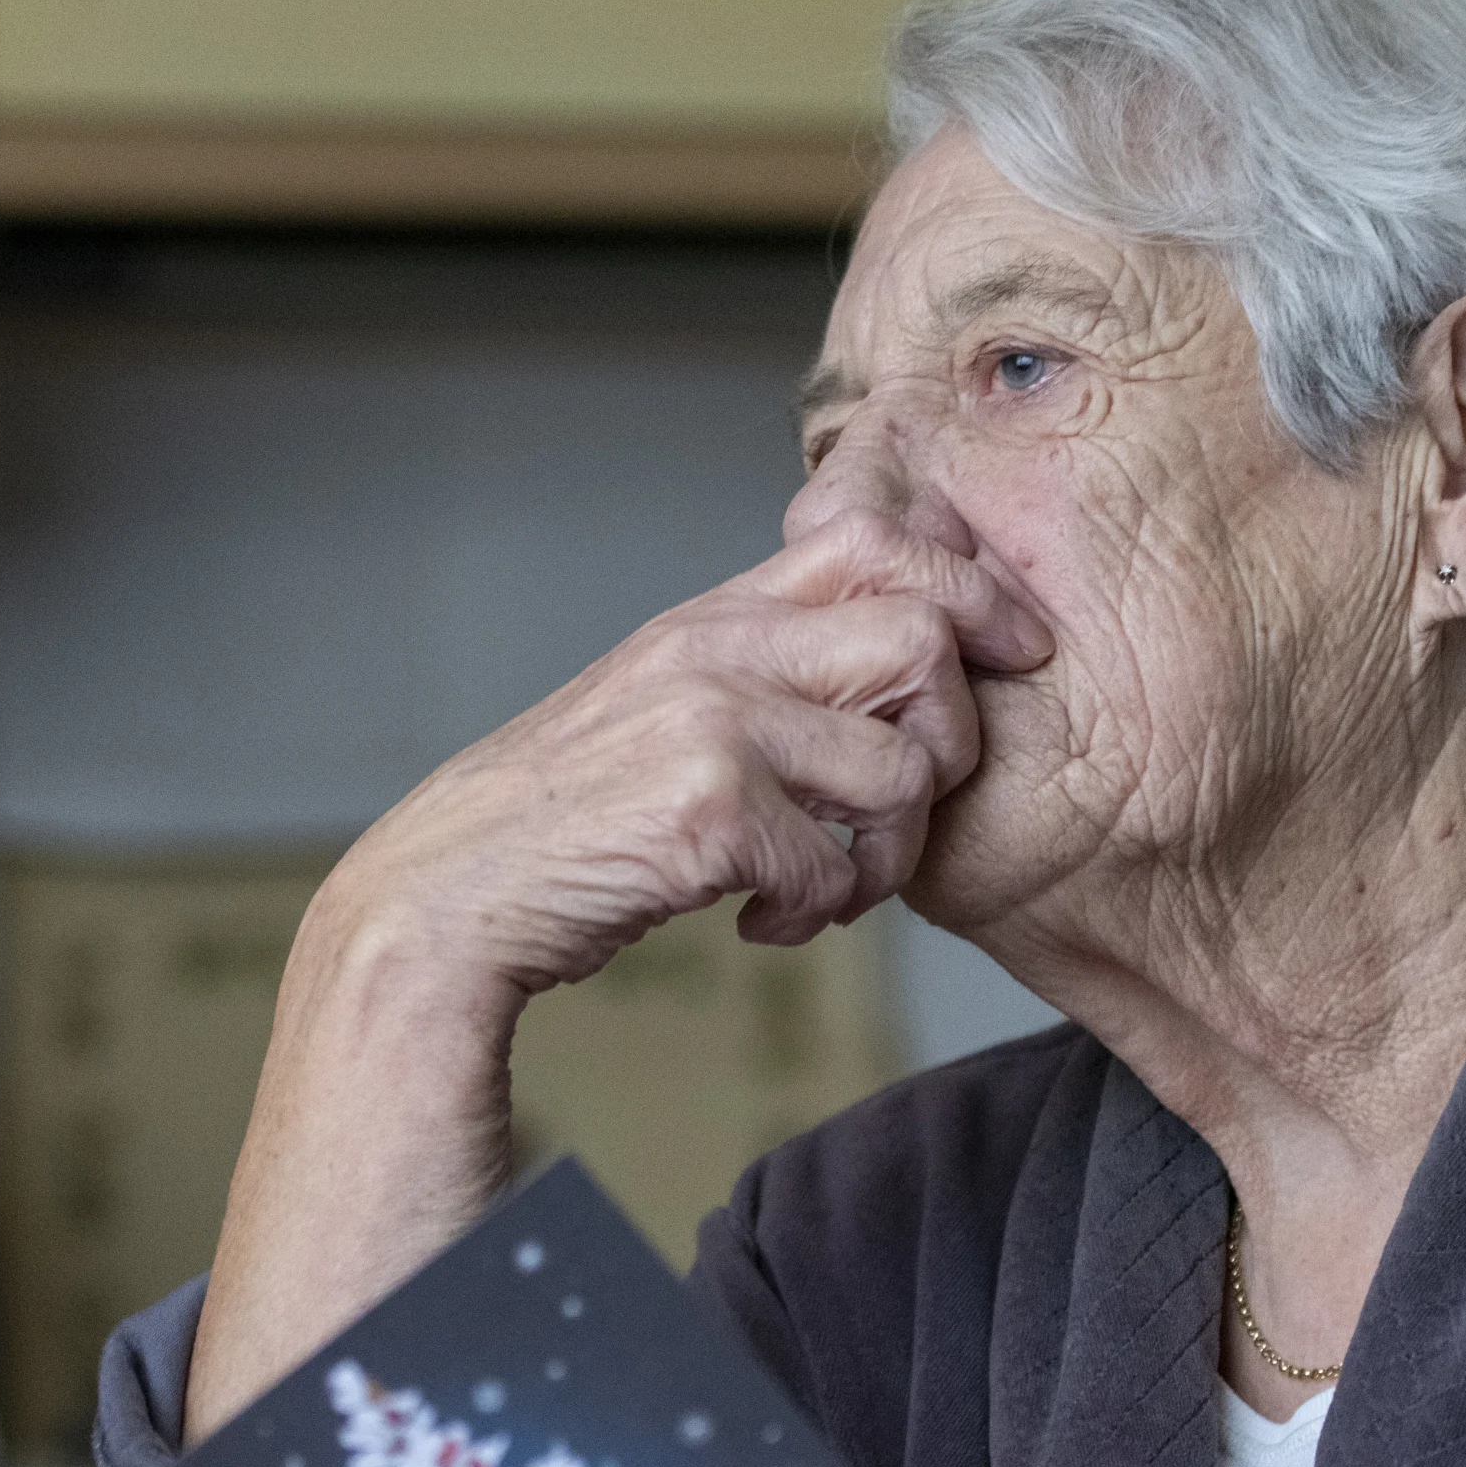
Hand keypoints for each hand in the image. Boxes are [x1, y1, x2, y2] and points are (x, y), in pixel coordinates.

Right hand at [314, 510, 1048, 990]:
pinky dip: (815, 915)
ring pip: (903, 770)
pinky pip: (837, 865)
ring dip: (886, 857)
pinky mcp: (706, 809)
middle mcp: (716, 649)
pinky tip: (760, 925)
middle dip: (948, 745)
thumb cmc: (566, 820)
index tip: (1017, 650)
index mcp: (712, 615)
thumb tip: (891, 664)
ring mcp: (711, 722)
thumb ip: (760, 671)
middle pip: (924, 643)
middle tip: (897, 816)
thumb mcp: (660, 707)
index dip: (972, 591)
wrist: (448, 896)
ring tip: (824, 889)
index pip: (877, 541)